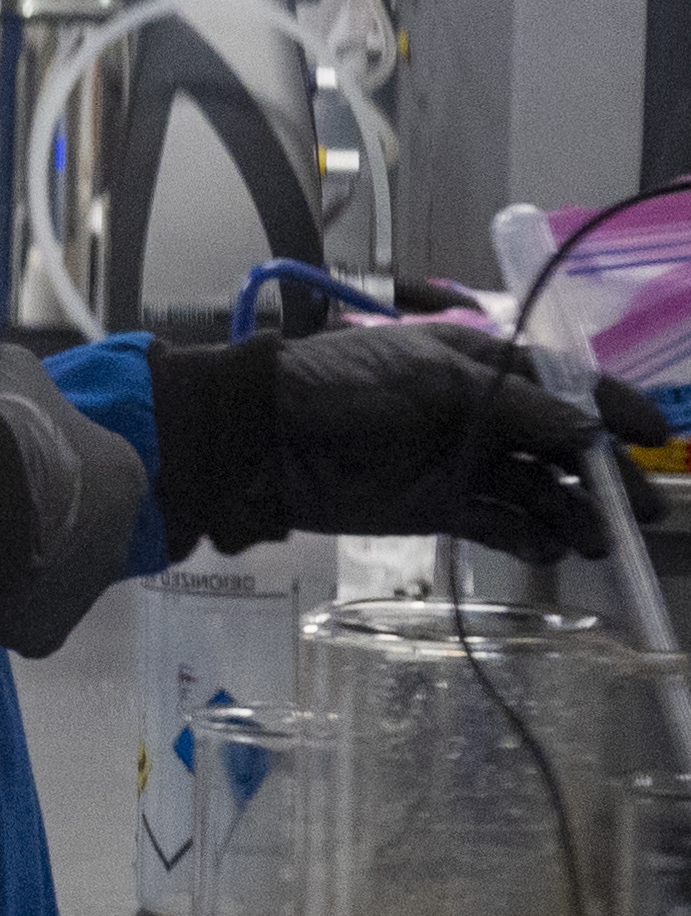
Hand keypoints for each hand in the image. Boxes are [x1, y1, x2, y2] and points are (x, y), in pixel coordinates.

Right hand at [0, 342, 151, 655]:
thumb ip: (29, 387)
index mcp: (126, 473)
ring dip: (14, 563)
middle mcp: (121, 541)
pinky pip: (13, 617)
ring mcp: (84, 595)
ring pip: (46, 577)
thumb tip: (14, 391)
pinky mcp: (42, 636)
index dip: (44, 463)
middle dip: (36, 519)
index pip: (95, 469)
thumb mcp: (7, 369)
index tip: (1, 459)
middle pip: (76, 529)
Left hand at [158, 323, 662, 565]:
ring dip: (572, 514)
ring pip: (538, 491)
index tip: (655, 437)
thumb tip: (588, 434)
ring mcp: (461, 462)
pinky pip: (499, 524)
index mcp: (480, 366)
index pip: (563, 385)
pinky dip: (527, 537)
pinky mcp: (438, 507)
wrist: (264, 438)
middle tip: (642, 513)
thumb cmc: (342, 387)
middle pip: (562, 446)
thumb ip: (513, 406)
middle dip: (605, 477)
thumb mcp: (431, 379)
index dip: (611, 408)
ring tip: (597, 542)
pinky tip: (549, 549)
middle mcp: (480, 414)